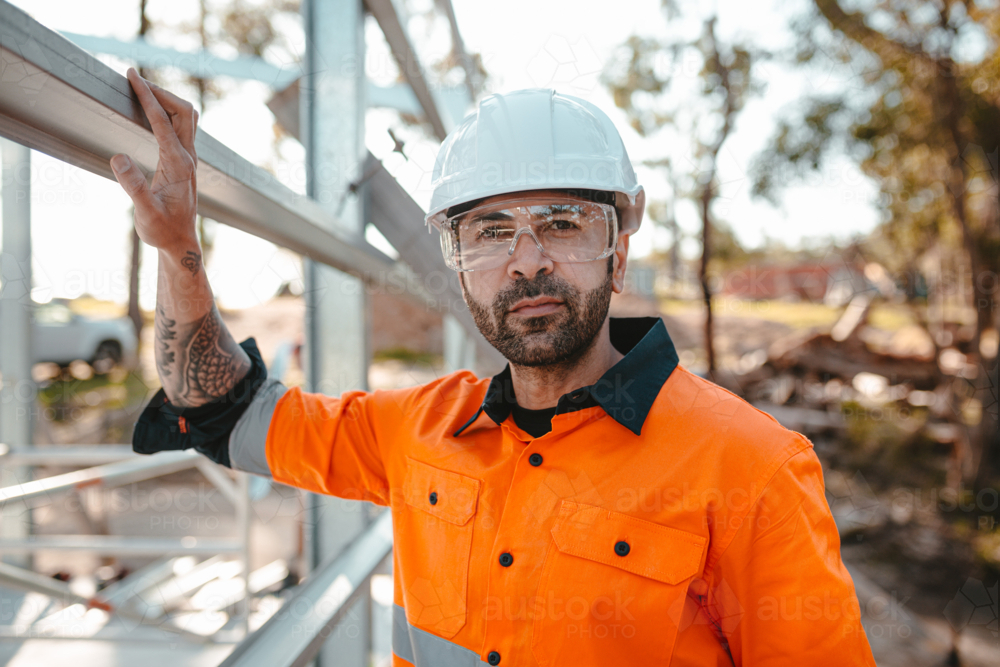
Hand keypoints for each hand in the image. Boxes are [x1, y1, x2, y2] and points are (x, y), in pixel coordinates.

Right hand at [110, 67, 199, 254]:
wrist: (180, 243)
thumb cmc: (163, 231)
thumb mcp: (145, 213)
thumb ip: (134, 186)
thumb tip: (118, 157)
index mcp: (178, 164)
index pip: (162, 121)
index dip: (147, 96)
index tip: (132, 75)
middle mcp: (188, 158)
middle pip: (183, 112)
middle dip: (160, 91)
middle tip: (135, 79)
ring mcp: (189, 160)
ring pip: (186, 118)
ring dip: (166, 100)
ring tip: (142, 89)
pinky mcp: (185, 163)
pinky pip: (181, 128)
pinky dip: (168, 113)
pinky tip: (153, 112)